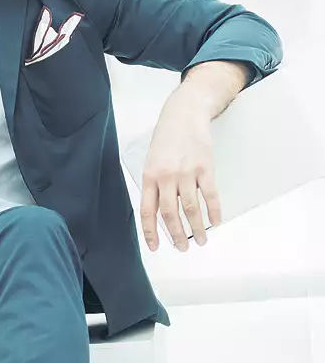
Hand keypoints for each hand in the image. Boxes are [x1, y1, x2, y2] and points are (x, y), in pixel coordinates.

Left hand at [140, 88, 221, 251]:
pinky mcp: (205, 168)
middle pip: (170, 214)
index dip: (151, 232)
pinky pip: (210, 195)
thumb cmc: (165, 138)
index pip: (147, 210)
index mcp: (149, 175)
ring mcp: (186, 172)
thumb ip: (155, 183)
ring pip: (191, 209)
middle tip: (182, 248)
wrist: (183, 114)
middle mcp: (166, 176)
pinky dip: (213, 212)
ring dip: (197, 229)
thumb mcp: (152, 159)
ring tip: (201, 241)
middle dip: (176, 235)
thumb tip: (161, 211)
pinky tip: (215, 222)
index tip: (155, 247)